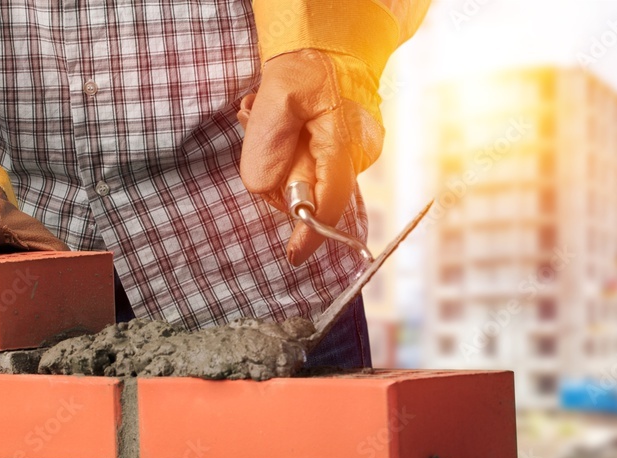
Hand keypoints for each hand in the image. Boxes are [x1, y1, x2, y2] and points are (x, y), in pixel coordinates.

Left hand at [238, 49, 383, 265]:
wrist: (330, 42)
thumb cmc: (306, 63)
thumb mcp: (275, 97)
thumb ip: (267, 147)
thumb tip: (265, 190)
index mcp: (343, 143)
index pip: (330, 200)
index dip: (311, 232)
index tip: (293, 256)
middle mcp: (357, 155)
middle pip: (312, 193)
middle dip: (279, 173)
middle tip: (259, 121)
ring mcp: (354, 155)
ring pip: (308, 180)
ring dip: (280, 159)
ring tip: (268, 115)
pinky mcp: (344, 153)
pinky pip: (311, 168)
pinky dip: (290, 154)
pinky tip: (282, 122)